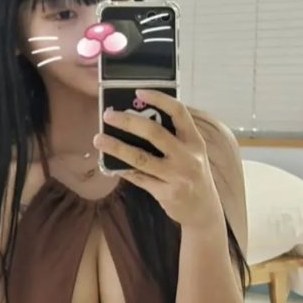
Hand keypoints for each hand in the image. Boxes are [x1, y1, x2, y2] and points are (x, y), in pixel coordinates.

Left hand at [94, 89, 224, 228]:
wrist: (204, 210)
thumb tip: (137, 118)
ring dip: (116, 147)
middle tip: (109, 115)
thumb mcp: (192, 153)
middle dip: (128, 121)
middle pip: (155, 133)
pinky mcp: (166, 193)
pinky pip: (139, 178)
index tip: (138, 92)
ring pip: (141, 158)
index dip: (159, 99)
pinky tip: (109, 163)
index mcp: (195, 141)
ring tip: (98, 139)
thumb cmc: (194, 176)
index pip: (179, 112)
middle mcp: (188, 157)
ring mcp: (177, 176)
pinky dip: (122, 169)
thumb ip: (173, 138)